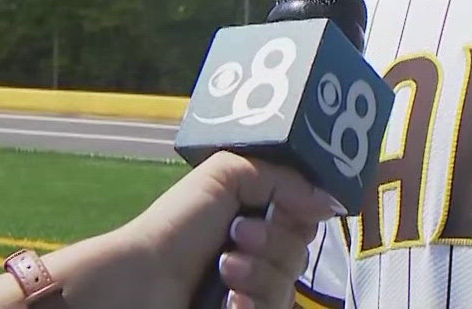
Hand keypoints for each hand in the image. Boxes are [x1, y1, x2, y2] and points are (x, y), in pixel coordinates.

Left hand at [127, 152, 344, 308]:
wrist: (142, 281)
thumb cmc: (177, 226)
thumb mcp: (227, 176)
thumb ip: (283, 178)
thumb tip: (329, 202)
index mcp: (257, 216)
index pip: (306, 218)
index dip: (302, 212)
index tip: (284, 207)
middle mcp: (258, 253)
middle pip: (301, 252)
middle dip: (273, 243)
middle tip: (237, 237)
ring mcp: (253, 290)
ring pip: (290, 286)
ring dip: (260, 275)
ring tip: (225, 269)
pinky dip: (253, 305)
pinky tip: (230, 301)